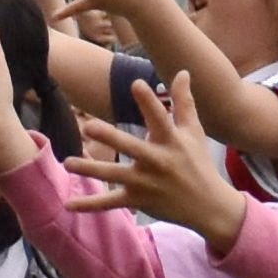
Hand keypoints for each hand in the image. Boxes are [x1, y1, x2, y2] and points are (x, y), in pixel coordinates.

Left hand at [69, 67, 251, 246]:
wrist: (209, 206)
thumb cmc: (198, 162)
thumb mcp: (194, 131)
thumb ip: (183, 101)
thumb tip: (182, 71)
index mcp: (171, 140)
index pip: (159, 117)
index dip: (148, 101)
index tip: (136, 83)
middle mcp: (157, 161)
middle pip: (131, 146)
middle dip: (110, 137)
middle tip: (87, 126)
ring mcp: (146, 183)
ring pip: (114, 174)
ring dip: (90, 169)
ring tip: (67, 162)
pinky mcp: (138, 200)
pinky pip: (110, 202)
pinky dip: (89, 205)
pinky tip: (68, 204)